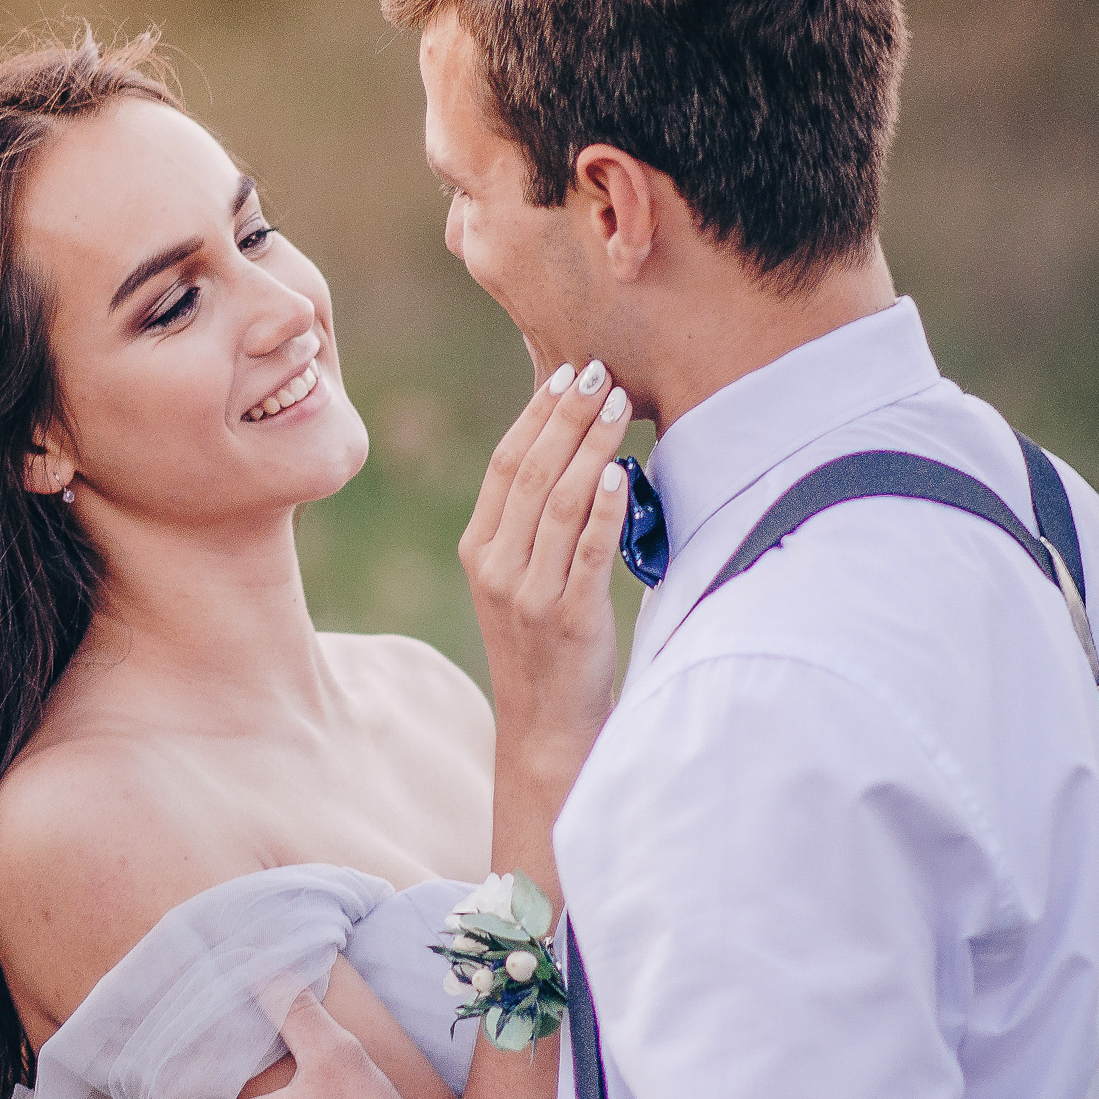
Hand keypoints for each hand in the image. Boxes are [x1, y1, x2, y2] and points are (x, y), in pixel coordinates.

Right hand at [460, 358, 631, 781]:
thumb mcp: (519, 578)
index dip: (535, 414)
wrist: (545, 726)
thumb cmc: (543, 644)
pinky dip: (603, 507)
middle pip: (532, 472)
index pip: (505, 465)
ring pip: (561, 502)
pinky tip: (619, 472)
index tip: (567, 375)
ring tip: (620, 405)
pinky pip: (588, 551)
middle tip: (600, 372)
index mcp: (479, 550)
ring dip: (592, 445)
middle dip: (568, 416)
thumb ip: (532, 522)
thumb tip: (566, 448)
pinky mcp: (568, 618)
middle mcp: (496, 567)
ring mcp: (529, 594)